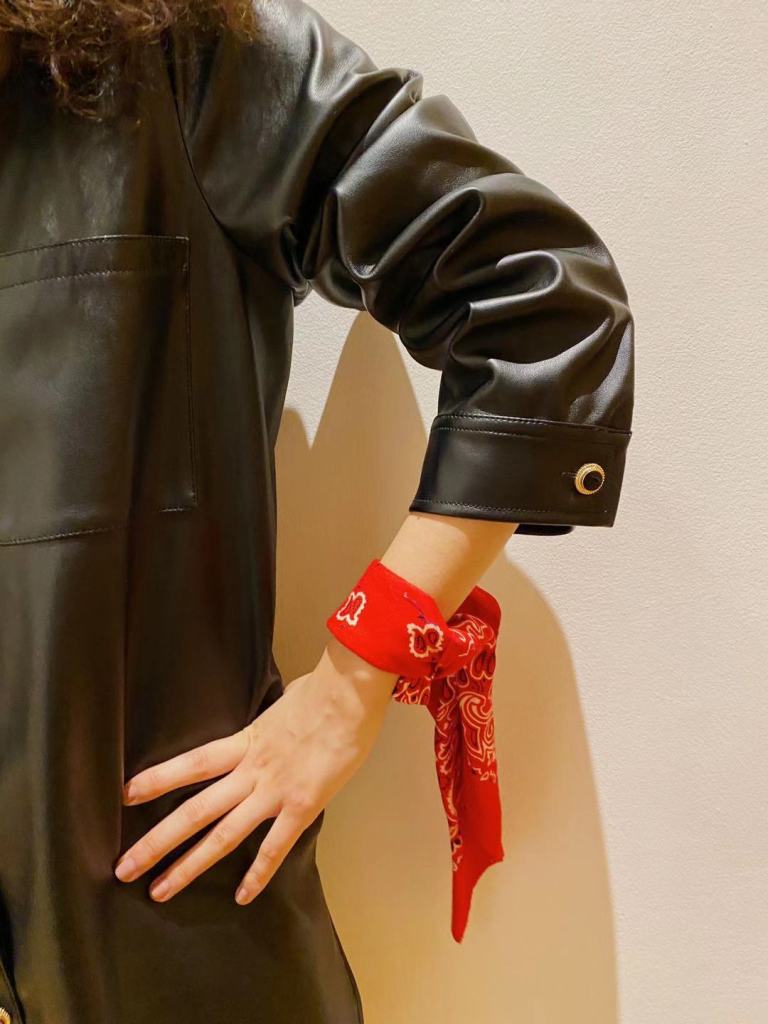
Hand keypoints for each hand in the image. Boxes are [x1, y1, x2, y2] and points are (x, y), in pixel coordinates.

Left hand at [113, 641, 396, 904]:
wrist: (349, 695)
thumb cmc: (321, 692)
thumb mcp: (283, 702)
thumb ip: (272, 720)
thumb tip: (279, 711)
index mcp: (244, 742)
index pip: (192, 763)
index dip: (157, 780)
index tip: (124, 795)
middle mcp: (251, 771)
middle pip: (195, 810)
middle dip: (157, 841)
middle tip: (124, 867)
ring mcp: (274, 791)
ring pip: (223, 834)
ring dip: (189, 865)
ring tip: (160, 890)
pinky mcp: (302, 806)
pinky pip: (276, 846)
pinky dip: (259, 873)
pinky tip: (242, 896)